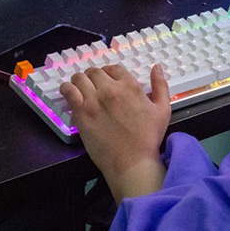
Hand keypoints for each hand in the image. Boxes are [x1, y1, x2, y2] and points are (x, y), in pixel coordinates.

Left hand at [60, 65, 170, 203]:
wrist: (132, 162)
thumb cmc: (147, 139)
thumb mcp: (162, 109)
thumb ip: (160, 86)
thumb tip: (157, 68)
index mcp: (130, 86)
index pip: (113, 68)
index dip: (109, 72)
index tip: (107, 79)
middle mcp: (110, 90)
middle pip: (95, 72)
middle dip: (94, 76)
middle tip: (93, 85)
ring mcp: (93, 101)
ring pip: (79, 78)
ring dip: (79, 80)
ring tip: (80, 87)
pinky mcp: (81, 113)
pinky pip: (68, 92)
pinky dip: (67, 89)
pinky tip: (69, 92)